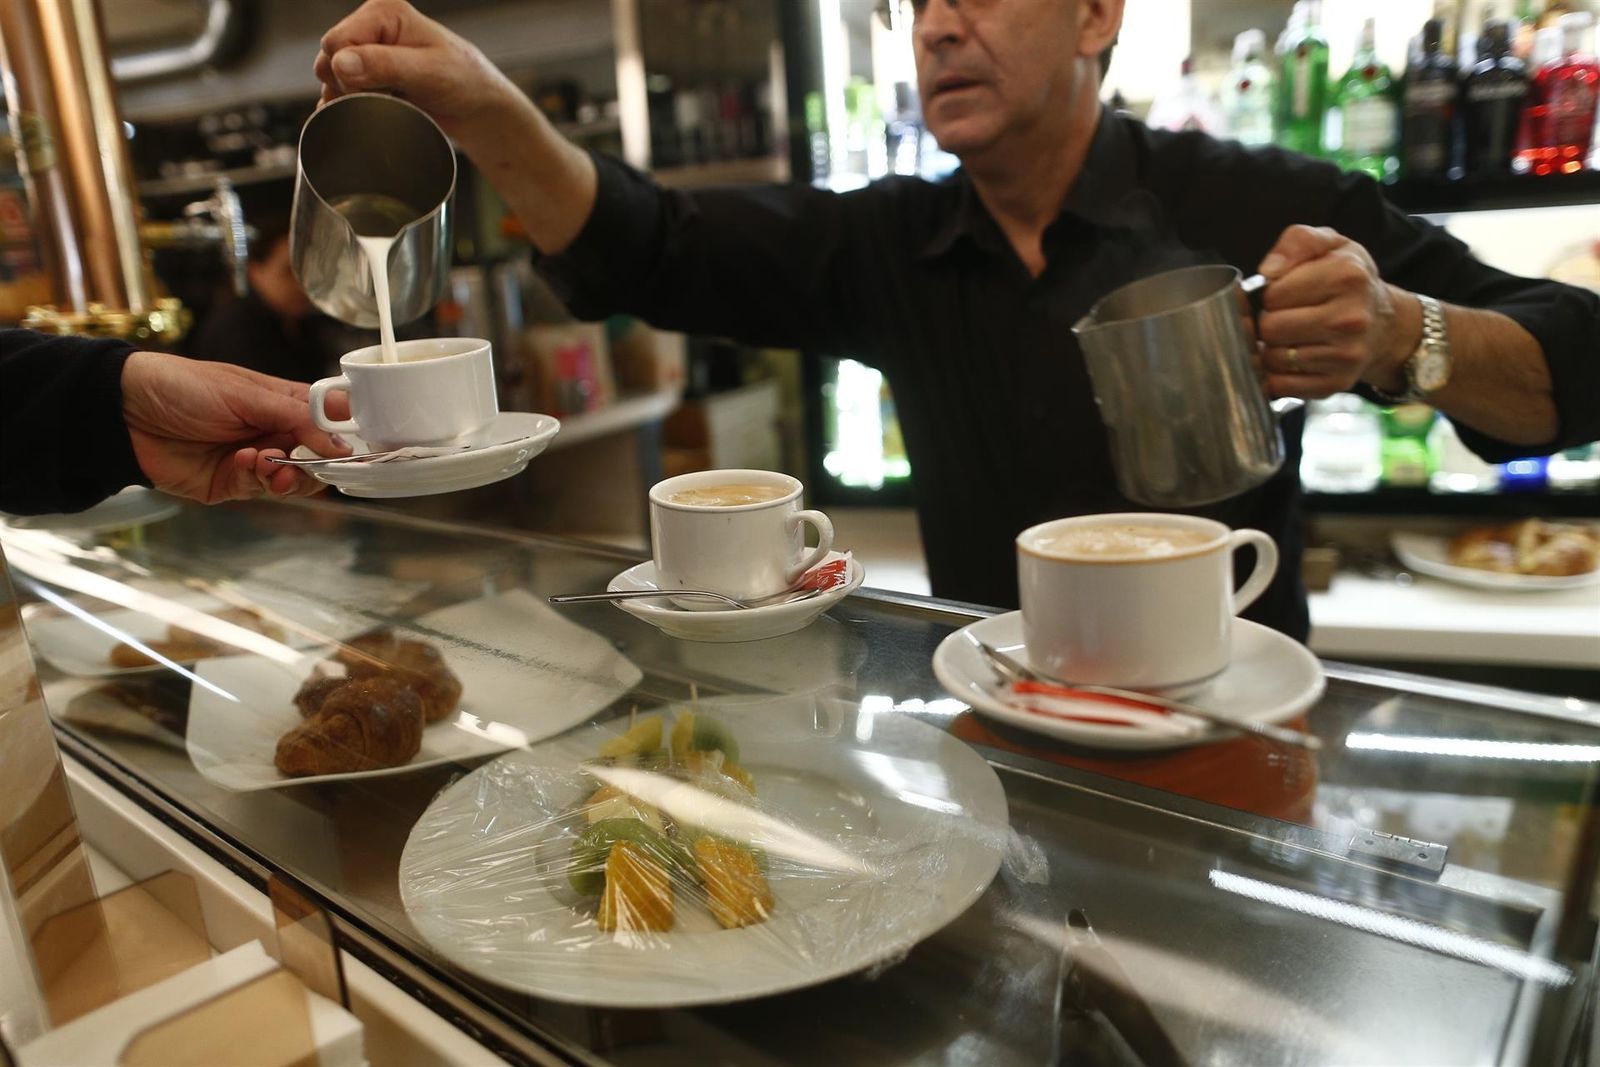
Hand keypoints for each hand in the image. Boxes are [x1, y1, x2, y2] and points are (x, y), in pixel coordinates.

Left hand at [121, 352, 349, 503]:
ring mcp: (256, 459)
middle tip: (306, 459)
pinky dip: (260, 479)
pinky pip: (263, 489)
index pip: (330, 419)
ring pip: (296, 479)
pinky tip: (244, 463)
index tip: (354, 447)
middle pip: (319, 456)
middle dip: (317, 461)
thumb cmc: (182, 386)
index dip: (345, 434)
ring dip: (290, 474)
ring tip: (270, 463)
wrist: (124, 413)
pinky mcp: (233, 483)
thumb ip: (296, 417)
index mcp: (284, 401)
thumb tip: (341, 443)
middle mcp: (275, 430)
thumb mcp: (246, 393)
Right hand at [314, 0, 518, 143]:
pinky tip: (376, 111)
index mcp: (384, 12)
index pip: (335, 42)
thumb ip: (385, 66)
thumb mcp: (429, 73)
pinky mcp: (369, 75)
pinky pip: (339, 91)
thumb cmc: (464, 81)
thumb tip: (341, 64)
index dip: (349, 72)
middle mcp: (372, 27)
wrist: (478, 106)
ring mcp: (369, 52)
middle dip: (350, 86)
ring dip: (352, 98)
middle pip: (328, 60)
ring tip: (389, 102)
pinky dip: (351, 106)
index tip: (380, 89)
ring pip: (331, 78)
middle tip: (388, 96)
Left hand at [1255, 225, 1421, 398]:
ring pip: (1272, 358)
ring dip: (1272, 348)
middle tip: (1285, 316)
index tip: (1285, 293)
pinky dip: (1277, 374)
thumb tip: (1268, 270)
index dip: (1271, 294)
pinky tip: (1292, 359)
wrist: (1384, 321)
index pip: (1273, 294)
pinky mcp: (1336, 383)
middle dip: (1269, 321)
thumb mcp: (1330, 243)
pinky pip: (1281, 386)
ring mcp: (1345, 355)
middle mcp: (1350, 318)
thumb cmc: (1349, 281)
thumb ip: (1297, 241)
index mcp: (1346, 276)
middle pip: (1270, 328)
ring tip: (1291, 336)